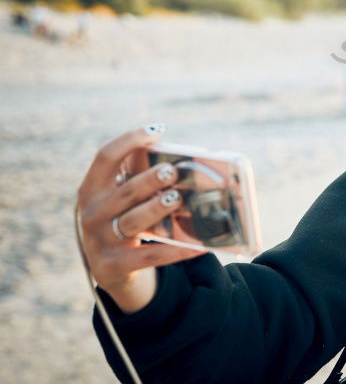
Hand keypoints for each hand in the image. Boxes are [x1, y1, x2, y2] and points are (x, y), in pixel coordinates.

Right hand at [76, 124, 203, 312]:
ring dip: (156, 210)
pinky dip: (176, 250)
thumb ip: (142, 180)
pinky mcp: (114, 266)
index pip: (105, 157)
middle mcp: (92, 212)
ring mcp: (100, 240)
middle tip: (173, 171)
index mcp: (92, 188)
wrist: (110, 269)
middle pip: (125, 192)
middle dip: (150, 180)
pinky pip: (150, 255)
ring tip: (178, 199)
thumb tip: (189, 161)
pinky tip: (200, 245)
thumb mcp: (125, 199)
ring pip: (133, 222)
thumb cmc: (125, 219)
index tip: (157, 130)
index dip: (129, 141)